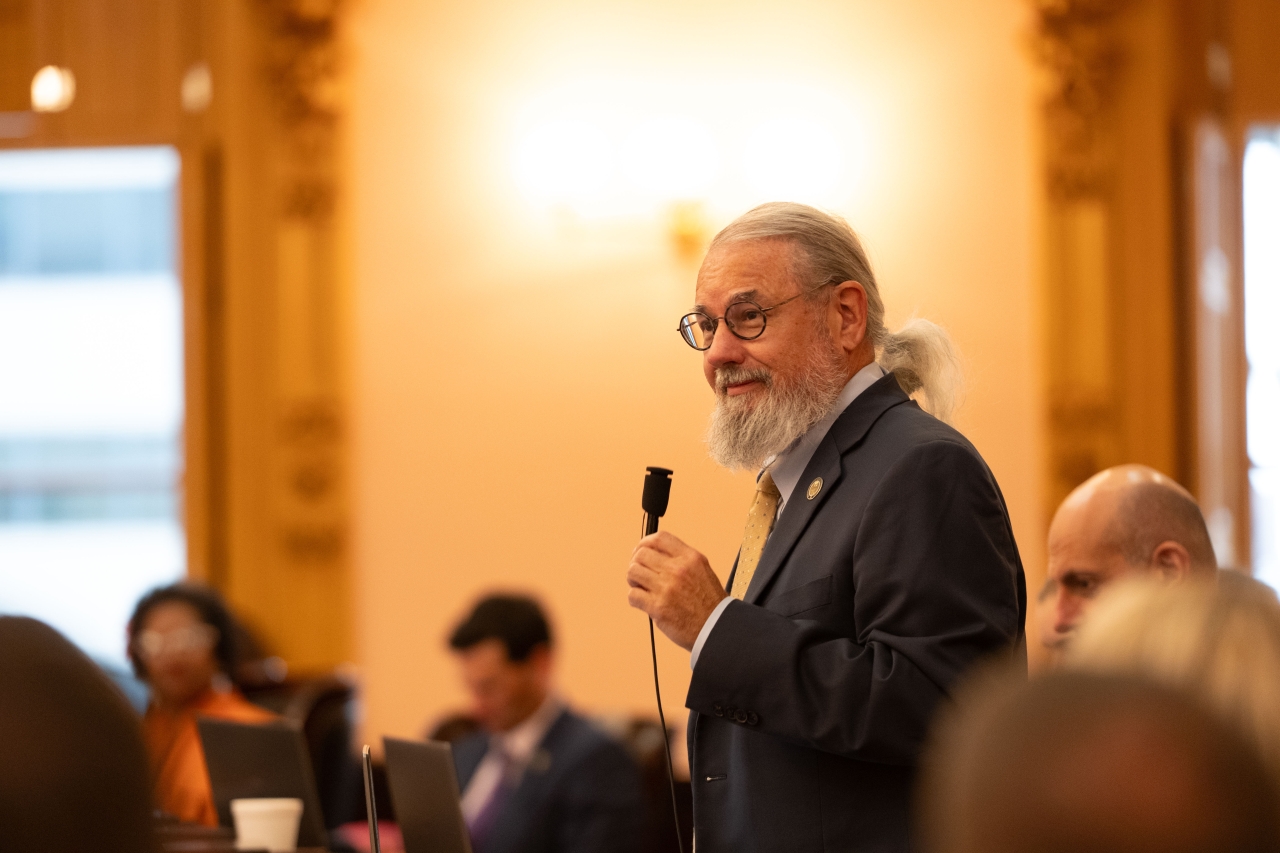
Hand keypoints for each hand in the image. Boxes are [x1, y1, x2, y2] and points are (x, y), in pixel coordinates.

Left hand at [627, 531, 727, 650]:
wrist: (716, 628)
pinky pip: (633, 595)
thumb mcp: (702, 570)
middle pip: (641, 554)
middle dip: (636, 563)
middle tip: (639, 573)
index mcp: (690, 558)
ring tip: (640, 587)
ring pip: (633, 572)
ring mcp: (666, 588)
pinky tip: (644, 602)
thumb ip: (682, 559)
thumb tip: (658, 555)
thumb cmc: (710, 604)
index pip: (659, 538)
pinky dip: (635, 598)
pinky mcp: (658, 607)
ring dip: (633, 580)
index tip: (641, 550)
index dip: (645, 543)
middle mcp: (677, 570)